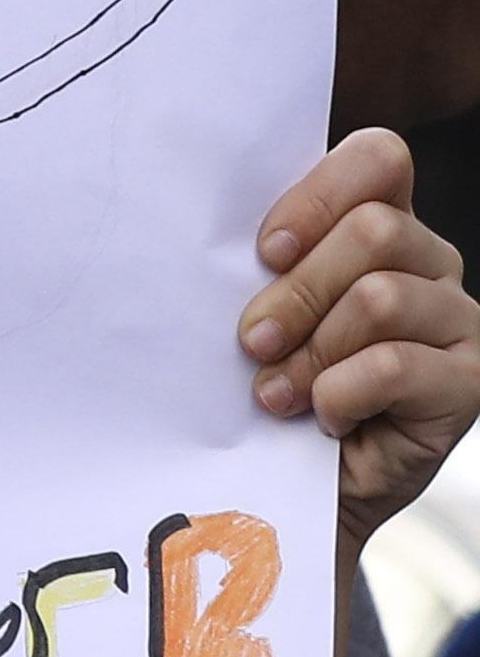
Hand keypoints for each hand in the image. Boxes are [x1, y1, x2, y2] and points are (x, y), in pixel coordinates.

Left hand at [237, 130, 475, 561]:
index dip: (319, 195)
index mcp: (380, 229)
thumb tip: (204, 247)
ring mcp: (458, 320)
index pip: (379, 159)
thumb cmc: (265, 398)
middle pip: (374, 231)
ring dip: (313, 351)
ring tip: (276, 395)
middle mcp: (429, 264)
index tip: (264, 251)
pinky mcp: (469, 380)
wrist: (288, 497)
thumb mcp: (256, 320)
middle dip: (296, 292)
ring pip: (381, 296)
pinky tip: (322, 420)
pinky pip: (394, 364)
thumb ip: (258, 271)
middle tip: (254, 344)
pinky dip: (339, 395)